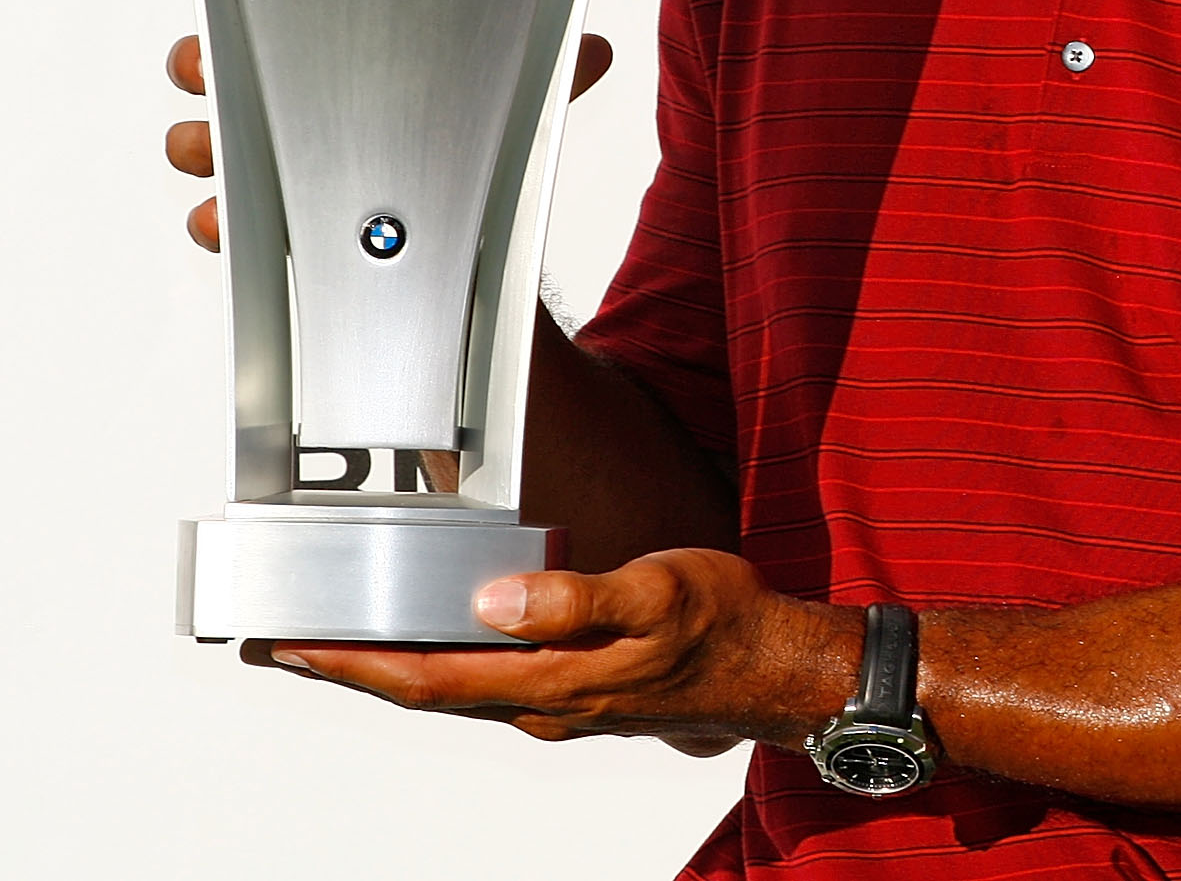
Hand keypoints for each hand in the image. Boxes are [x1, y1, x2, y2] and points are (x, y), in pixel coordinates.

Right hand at [164, 0, 612, 252]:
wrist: (468, 241)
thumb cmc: (475, 152)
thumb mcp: (514, 101)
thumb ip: (546, 72)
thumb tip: (596, 51)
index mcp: (338, 47)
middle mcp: (291, 97)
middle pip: (207, 60)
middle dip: (201, 57)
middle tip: (216, 60)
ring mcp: (270, 157)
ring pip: (200, 137)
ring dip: (204, 137)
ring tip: (226, 138)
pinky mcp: (266, 225)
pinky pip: (213, 220)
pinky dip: (214, 219)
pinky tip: (229, 214)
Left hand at [250, 549, 849, 757]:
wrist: (776, 670)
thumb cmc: (723, 625)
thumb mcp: (655, 594)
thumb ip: (573, 599)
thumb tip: (491, 599)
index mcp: (549, 681)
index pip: (426, 677)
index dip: (354, 665)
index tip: (295, 647)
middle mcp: (541, 704)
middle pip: (424, 691)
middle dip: (352, 670)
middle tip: (286, 647)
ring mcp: (558, 704)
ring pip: (452, 692)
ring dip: (391, 671)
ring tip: (343, 646)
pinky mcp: (577, 693)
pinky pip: (486, 685)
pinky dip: (442, 667)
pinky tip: (441, 644)